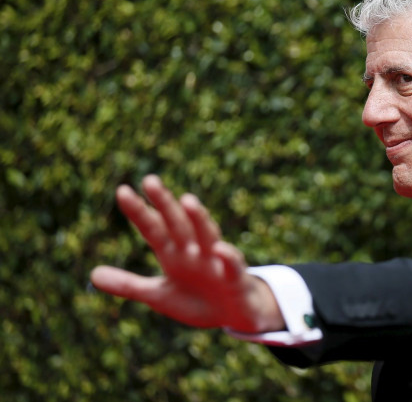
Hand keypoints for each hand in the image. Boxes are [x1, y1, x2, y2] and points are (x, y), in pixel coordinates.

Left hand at [91, 175, 284, 332]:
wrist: (235, 315)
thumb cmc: (197, 299)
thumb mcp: (159, 295)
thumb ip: (129, 284)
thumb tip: (92, 275)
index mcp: (174, 253)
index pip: (153, 228)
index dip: (139, 211)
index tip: (122, 191)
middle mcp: (194, 250)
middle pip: (177, 223)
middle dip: (165, 203)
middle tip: (149, 180)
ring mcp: (215, 261)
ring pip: (207, 235)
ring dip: (198, 218)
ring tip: (187, 201)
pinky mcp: (235, 277)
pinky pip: (231, 264)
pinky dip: (226, 256)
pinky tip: (218, 249)